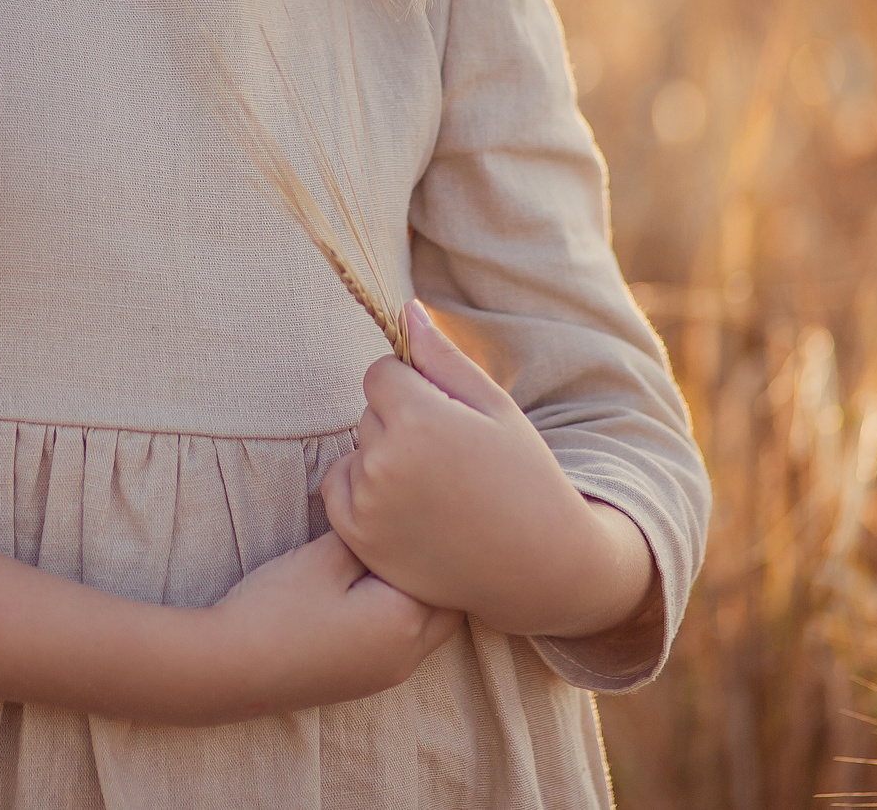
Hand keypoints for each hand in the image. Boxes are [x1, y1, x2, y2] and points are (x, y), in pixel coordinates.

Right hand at [194, 531, 463, 722]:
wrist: (233, 668)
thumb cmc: (278, 609)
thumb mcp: (325, 557)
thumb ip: (368, 537)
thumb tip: (394, 521)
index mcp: (406, 621)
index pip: (447, 575)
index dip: (436, 541)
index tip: (421, 513)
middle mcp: (408, 656)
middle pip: (448, 608)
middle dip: (436, 574)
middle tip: (413, 534)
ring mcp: (388, 674)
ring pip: (428, 629)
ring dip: (419, 598)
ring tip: (392, 561)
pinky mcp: (366, 681)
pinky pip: (405, 644)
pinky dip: (400, 618)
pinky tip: (370, 593)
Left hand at [320, 300, 658, 640]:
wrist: (538, 567)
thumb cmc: (525, 478)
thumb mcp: (496, 407)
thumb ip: (443, 357)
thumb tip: (405, 310)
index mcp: (420, 419)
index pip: (381, 372)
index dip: (414, 387)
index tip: (447, 415)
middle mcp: (385, 461)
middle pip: (369, 411)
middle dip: (400, 422)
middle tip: (450, 458)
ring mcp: (368, 504)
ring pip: (356, 450)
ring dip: (382, 458)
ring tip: (435, 488)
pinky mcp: (359, 538)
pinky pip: (338, 488)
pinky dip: (362, 491)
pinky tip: (407, 506)